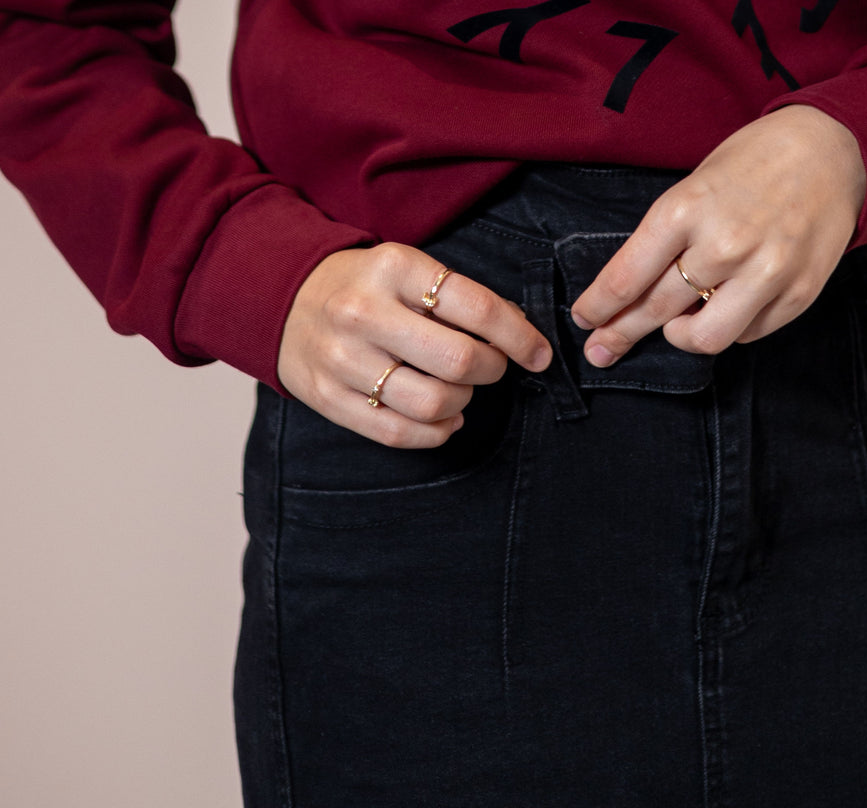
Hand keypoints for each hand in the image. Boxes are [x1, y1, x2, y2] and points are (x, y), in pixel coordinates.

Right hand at [279, 243, 551, 447]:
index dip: (520, 338)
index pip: (477, 309)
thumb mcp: (409, 269)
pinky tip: (445, 418)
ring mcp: (342, 359)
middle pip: (459, 362)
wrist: (281, 298)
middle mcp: (363, 313)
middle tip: (492, 366)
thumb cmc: (366, 287)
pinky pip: (400, 433)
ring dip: (463, 402)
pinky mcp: (328, 398)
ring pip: (433, 404)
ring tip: (459, 388)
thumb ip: (461, 298)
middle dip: (492, 370)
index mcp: (394, 269)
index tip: (538, 354)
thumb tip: (521, 334)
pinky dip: (437, 431)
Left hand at [571, 105, 865, 365]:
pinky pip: (748, 334)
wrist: (831, 151)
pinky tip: (728, 304)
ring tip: (678, 325)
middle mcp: (725, 244)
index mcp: (686, 209)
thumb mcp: (694, 187)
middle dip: (621, 334)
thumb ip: (666, 241)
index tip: (585, 320)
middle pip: (657, 311)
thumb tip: (630, 296)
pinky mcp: (798, 293)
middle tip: (602, 350)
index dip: (599, 307)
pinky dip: (731, 326)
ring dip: (682, 337)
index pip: (628, 277)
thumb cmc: (752, 165)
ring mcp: (765, 272)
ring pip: (705, 338)